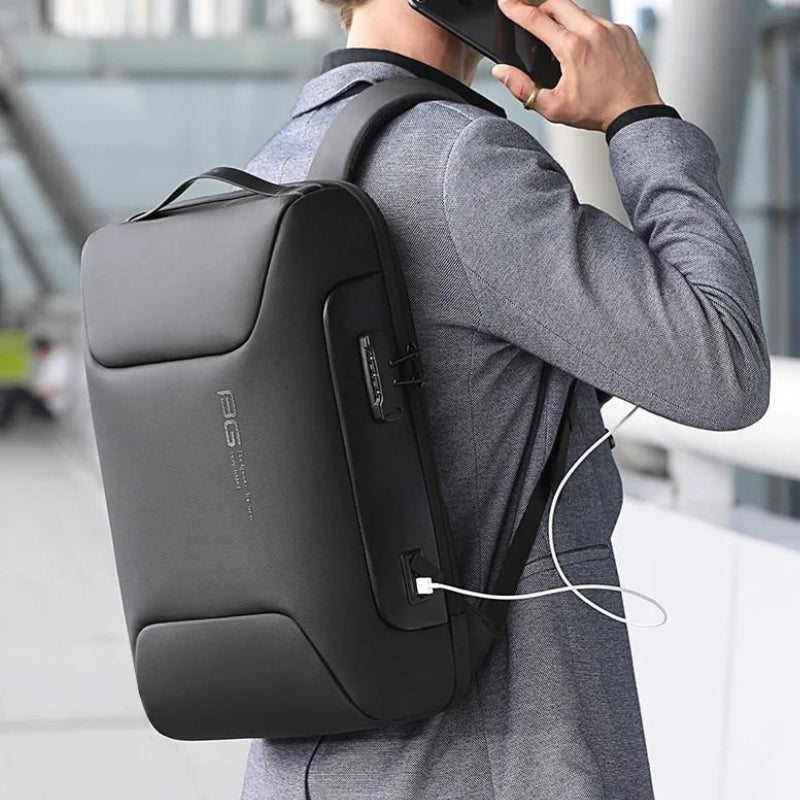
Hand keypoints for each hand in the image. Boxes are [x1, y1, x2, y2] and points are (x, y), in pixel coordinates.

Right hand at [491, 0, 663, 131]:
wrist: (634, 112)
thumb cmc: (598, 111)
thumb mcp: (553, 106)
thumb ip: (523, 88)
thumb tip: (503, 72)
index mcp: (572, 48)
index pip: (536, 20)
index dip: (516, 10)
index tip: (506, 3)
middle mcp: (593, 31)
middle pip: (558, 3)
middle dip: (541, 7)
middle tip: (532, 18)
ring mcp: (611, 28)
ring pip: (580, 11)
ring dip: (566, 19)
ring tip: (561, 40)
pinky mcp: (624, 31)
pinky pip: (600, 22)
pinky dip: (588, 30)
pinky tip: (587, 50)